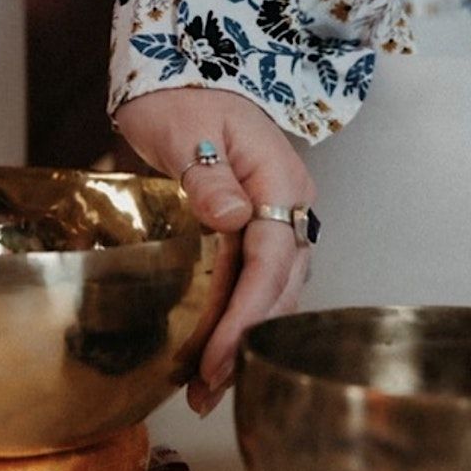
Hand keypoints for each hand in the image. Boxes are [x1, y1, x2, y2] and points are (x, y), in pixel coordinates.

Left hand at [115, 89, 315, 415]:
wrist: (181, 80)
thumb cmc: (180, 98)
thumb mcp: (184, 128)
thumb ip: (207, 176)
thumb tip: (233, 217)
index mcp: (279, 182)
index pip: (271, 261)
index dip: (245, 315)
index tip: (215, 356)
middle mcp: (290, 206)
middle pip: (279, 289)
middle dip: (245, 344)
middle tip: (205, 391)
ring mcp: (278, 220)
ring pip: (273, 294)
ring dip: (243, 343)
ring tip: (206, 391)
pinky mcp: (258, 231)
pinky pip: (258, 284)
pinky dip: (239, 322)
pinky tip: (215, 353)